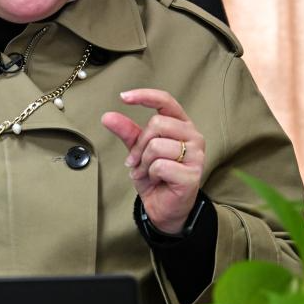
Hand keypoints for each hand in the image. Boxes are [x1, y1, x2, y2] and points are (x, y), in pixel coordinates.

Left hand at [101, 89, 204, 234]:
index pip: (165, 101)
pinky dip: (151, 174)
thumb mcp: (138, 150)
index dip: (144, 96)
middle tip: (136, 161)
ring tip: (147, 172)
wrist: (164, 207)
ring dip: (144, 162)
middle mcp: (193, 136)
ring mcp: (196, 155)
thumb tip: (108, 116)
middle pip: (157, 124)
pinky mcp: (193, 174)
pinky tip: (157, 180)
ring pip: (157, 146)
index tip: (123, 97)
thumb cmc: (156, 176)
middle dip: (139, 145)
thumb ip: (127, 132)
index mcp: (182, 125)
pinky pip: (160, 165)